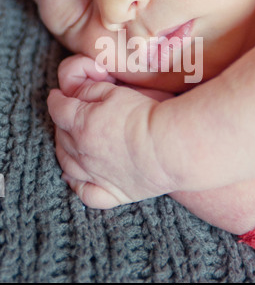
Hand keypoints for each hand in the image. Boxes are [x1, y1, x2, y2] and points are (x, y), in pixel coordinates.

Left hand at [47, 55, 176, 208]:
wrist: (168, 145)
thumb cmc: (145, 115)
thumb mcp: (116, 92)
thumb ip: (91, 91)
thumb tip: (76, 96)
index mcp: (81, 124)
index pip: (58, 108)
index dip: (56, 99)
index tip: (57, 96)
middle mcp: (82, 151)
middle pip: (61, 135)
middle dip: (61, 122)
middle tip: (68, 115)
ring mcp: (95, 174)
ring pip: (67, 164)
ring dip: (64, 150)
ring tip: (69, 142)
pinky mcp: (112, 192)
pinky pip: (85, 193)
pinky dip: (75, 184)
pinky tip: (74, 177)